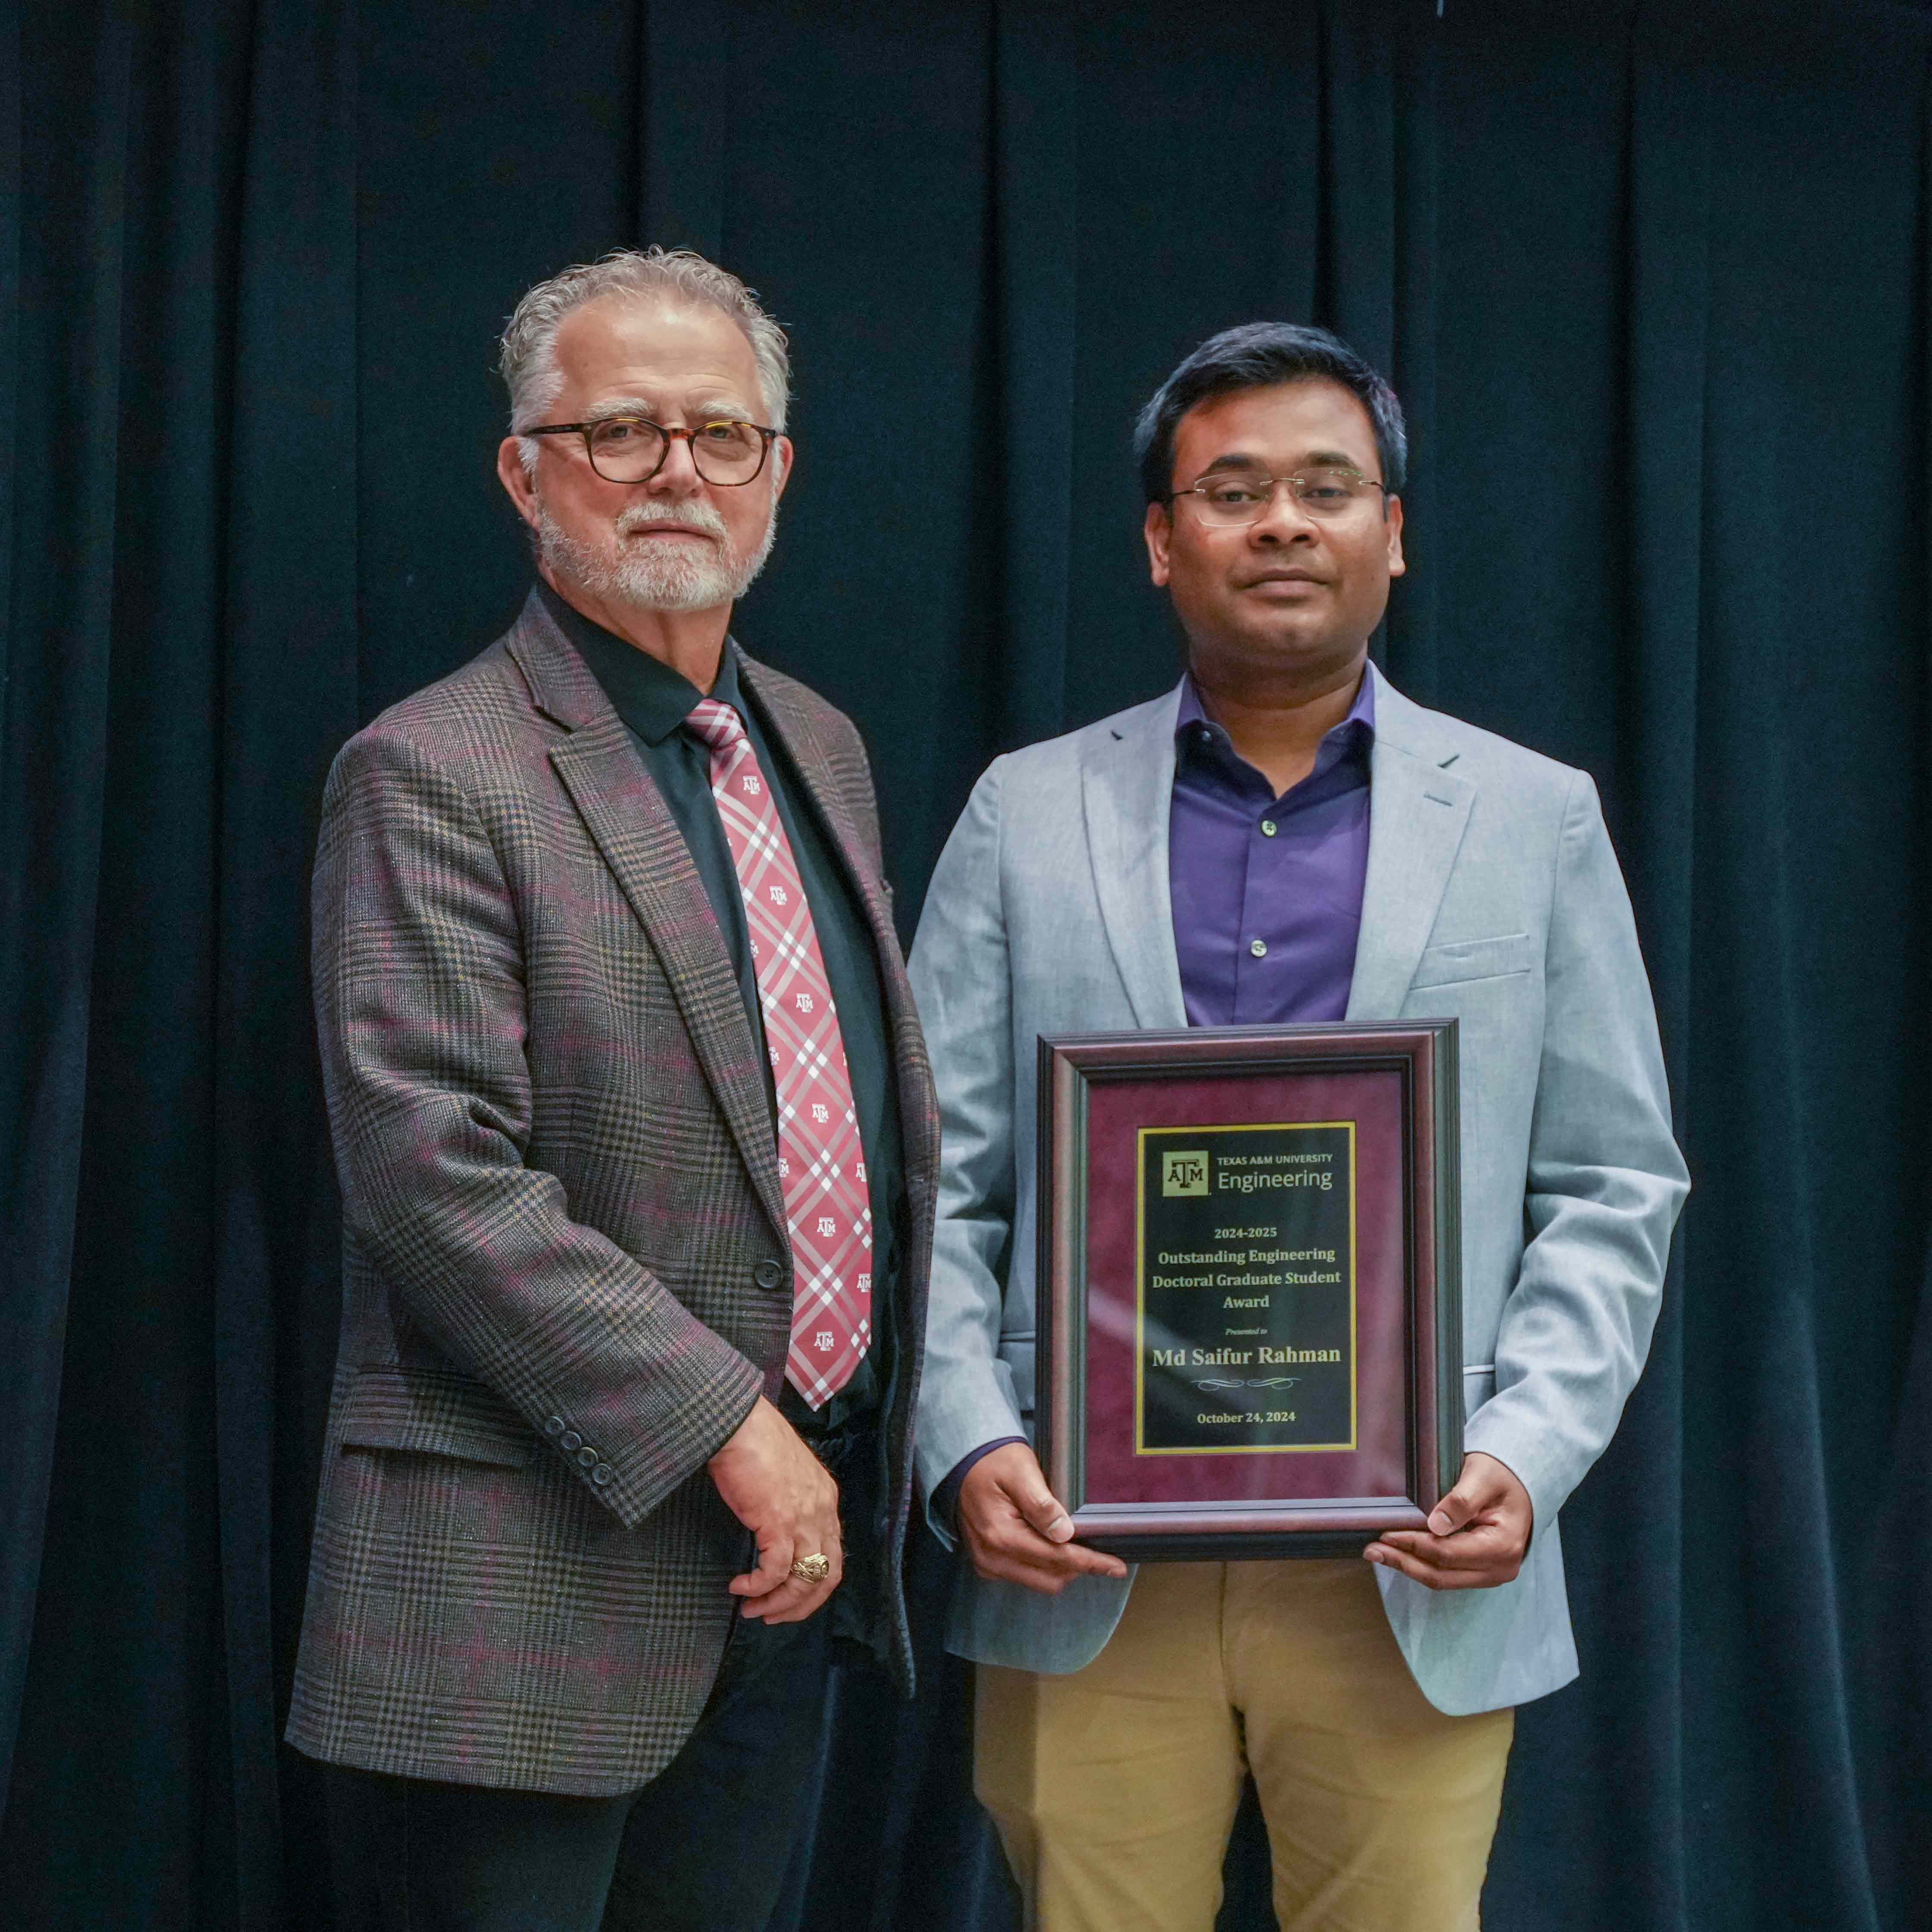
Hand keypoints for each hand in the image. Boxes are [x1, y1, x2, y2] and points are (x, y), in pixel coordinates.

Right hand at [707, 1397, 842, 1622]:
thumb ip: (789, 1504)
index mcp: (825, 1500)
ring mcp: (803, 1517)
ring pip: (803, 1580)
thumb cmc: (753, 1443)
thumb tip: (773, 1533)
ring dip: (777, 1603)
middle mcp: (822, 1511)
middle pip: (827, 1576)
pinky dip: (757, 1586)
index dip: (814, 1587)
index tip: (787, 1600)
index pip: (834, 1557)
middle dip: (800, 1605)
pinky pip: (775, 1570)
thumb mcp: (784, 1477)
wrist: (738, 1423)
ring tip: (751, 1609)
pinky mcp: (779, 1521)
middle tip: (771, 1616)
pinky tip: (739, 1587)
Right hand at [957, 1442, 1128, 1595]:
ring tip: (1076, 1544)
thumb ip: (1041, 1504)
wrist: (963, 1462)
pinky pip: (1024, 1575)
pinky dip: (1044, 1565)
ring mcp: (987, 1563)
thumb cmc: (994, 1461)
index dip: (1090, 1563)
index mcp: (1000, 1535)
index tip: (1117, 1567)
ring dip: (1062, 1568)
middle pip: (1050, 1578)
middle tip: (1100, 1550)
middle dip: (1079, 1567)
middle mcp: (991, 1558)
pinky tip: (1052, 1544)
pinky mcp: (987, 1563)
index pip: (1056, 1558)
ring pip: (1039, 1581)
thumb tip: (1065, 1534)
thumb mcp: (1021, 1471)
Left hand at [1364, 1450, 1532, 1590]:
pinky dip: (1421, 1564)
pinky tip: (1399, 1554)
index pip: (1448, 1553)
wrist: (1517, 1485)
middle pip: (1442, 1574)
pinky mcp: (1479, 1572)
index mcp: (1502, 1546)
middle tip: (1371, 1550)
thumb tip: (1436, 1525)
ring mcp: (1490, 1574)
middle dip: (1404, 1562)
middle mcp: (1499, 1569)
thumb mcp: (1482, 1476)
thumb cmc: (1500, 1477)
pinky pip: (1446, 1574)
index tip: (1386, 1533)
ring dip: (1408, 1567)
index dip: (1413, 1545)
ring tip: (1377, 1554)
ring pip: (1441, 1579)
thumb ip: (1462, 1500)